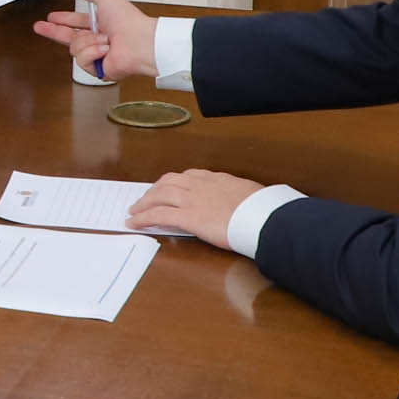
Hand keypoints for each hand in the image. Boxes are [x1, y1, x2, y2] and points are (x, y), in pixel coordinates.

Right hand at [30, 0, 154, 82]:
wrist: (139, 43)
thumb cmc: (128, 21)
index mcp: (99, 22)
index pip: (75, 21)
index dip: (63, 19)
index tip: (51, 17)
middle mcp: (96, 38)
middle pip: (68, 36)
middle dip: (53, 31)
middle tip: (40, 26)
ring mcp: (96, 53)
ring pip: (74, 47)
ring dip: (88, 41)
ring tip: (105, 39)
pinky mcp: (96, 67)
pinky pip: (81, 59)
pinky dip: (93, 52)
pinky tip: (105, 50)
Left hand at [128, 168, 264, 249]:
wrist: (264, 217)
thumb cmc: (263, 209)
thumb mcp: (251, 194)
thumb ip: (239, 196)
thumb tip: (243, 201)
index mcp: (218, 179)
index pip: (189, 176)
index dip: (175, 182)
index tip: (169, 187)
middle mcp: (202, 185)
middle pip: (169, 182)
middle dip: (154, 190)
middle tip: (146, 199)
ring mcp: (193, 199)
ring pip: (159, 195)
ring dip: (143, 202)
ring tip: (134, 211)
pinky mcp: (188, 217)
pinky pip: (158, 215)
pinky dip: (143, 218)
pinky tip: (134, 223)